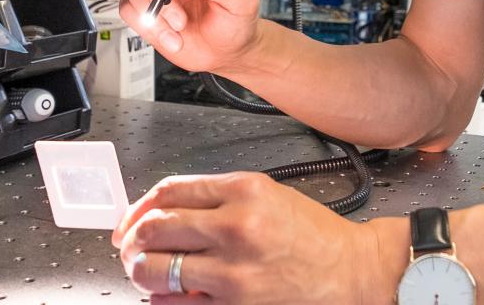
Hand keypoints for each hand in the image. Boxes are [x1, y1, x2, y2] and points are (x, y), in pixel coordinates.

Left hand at [113, 171, 396, 303]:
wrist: (353, 274)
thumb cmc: (317, 237)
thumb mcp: (271, 195)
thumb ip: (220, 197)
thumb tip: (167, 209)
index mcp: (245, 191)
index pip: (169, 191)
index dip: (140, 206)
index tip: (133, 218)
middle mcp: (236, 227)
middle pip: (154, 227)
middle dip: (132, 239)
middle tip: (130, 246)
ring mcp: (233, 272)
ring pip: (155, 269)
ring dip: (140, 270)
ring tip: (144, 271)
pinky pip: (174, 304)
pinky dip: (161, 300)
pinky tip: (167, 294)